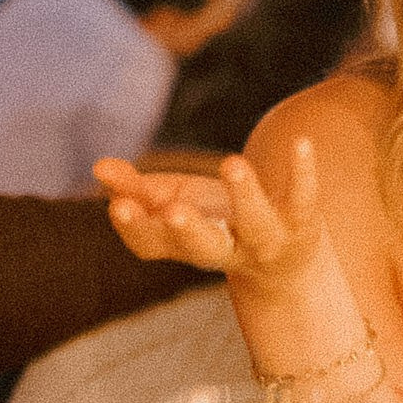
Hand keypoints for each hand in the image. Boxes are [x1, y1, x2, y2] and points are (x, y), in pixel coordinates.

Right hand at [95, 138, 324, 295]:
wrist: (286, 260)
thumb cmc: (217, 223)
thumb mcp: (176, 203)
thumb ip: (137, 188)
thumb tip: (99, 168)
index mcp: (186, 246)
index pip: (154, 245)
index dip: (137, 227)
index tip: (118, 206)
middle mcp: (226, 250)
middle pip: (204, 248)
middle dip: (188, 231)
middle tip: (173, 213)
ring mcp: (265, 241)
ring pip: (256, 224)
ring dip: (244, 194)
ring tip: (233, 164)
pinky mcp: (301, 224)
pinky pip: (303, 198)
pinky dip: (303, 171)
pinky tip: (301, 143)